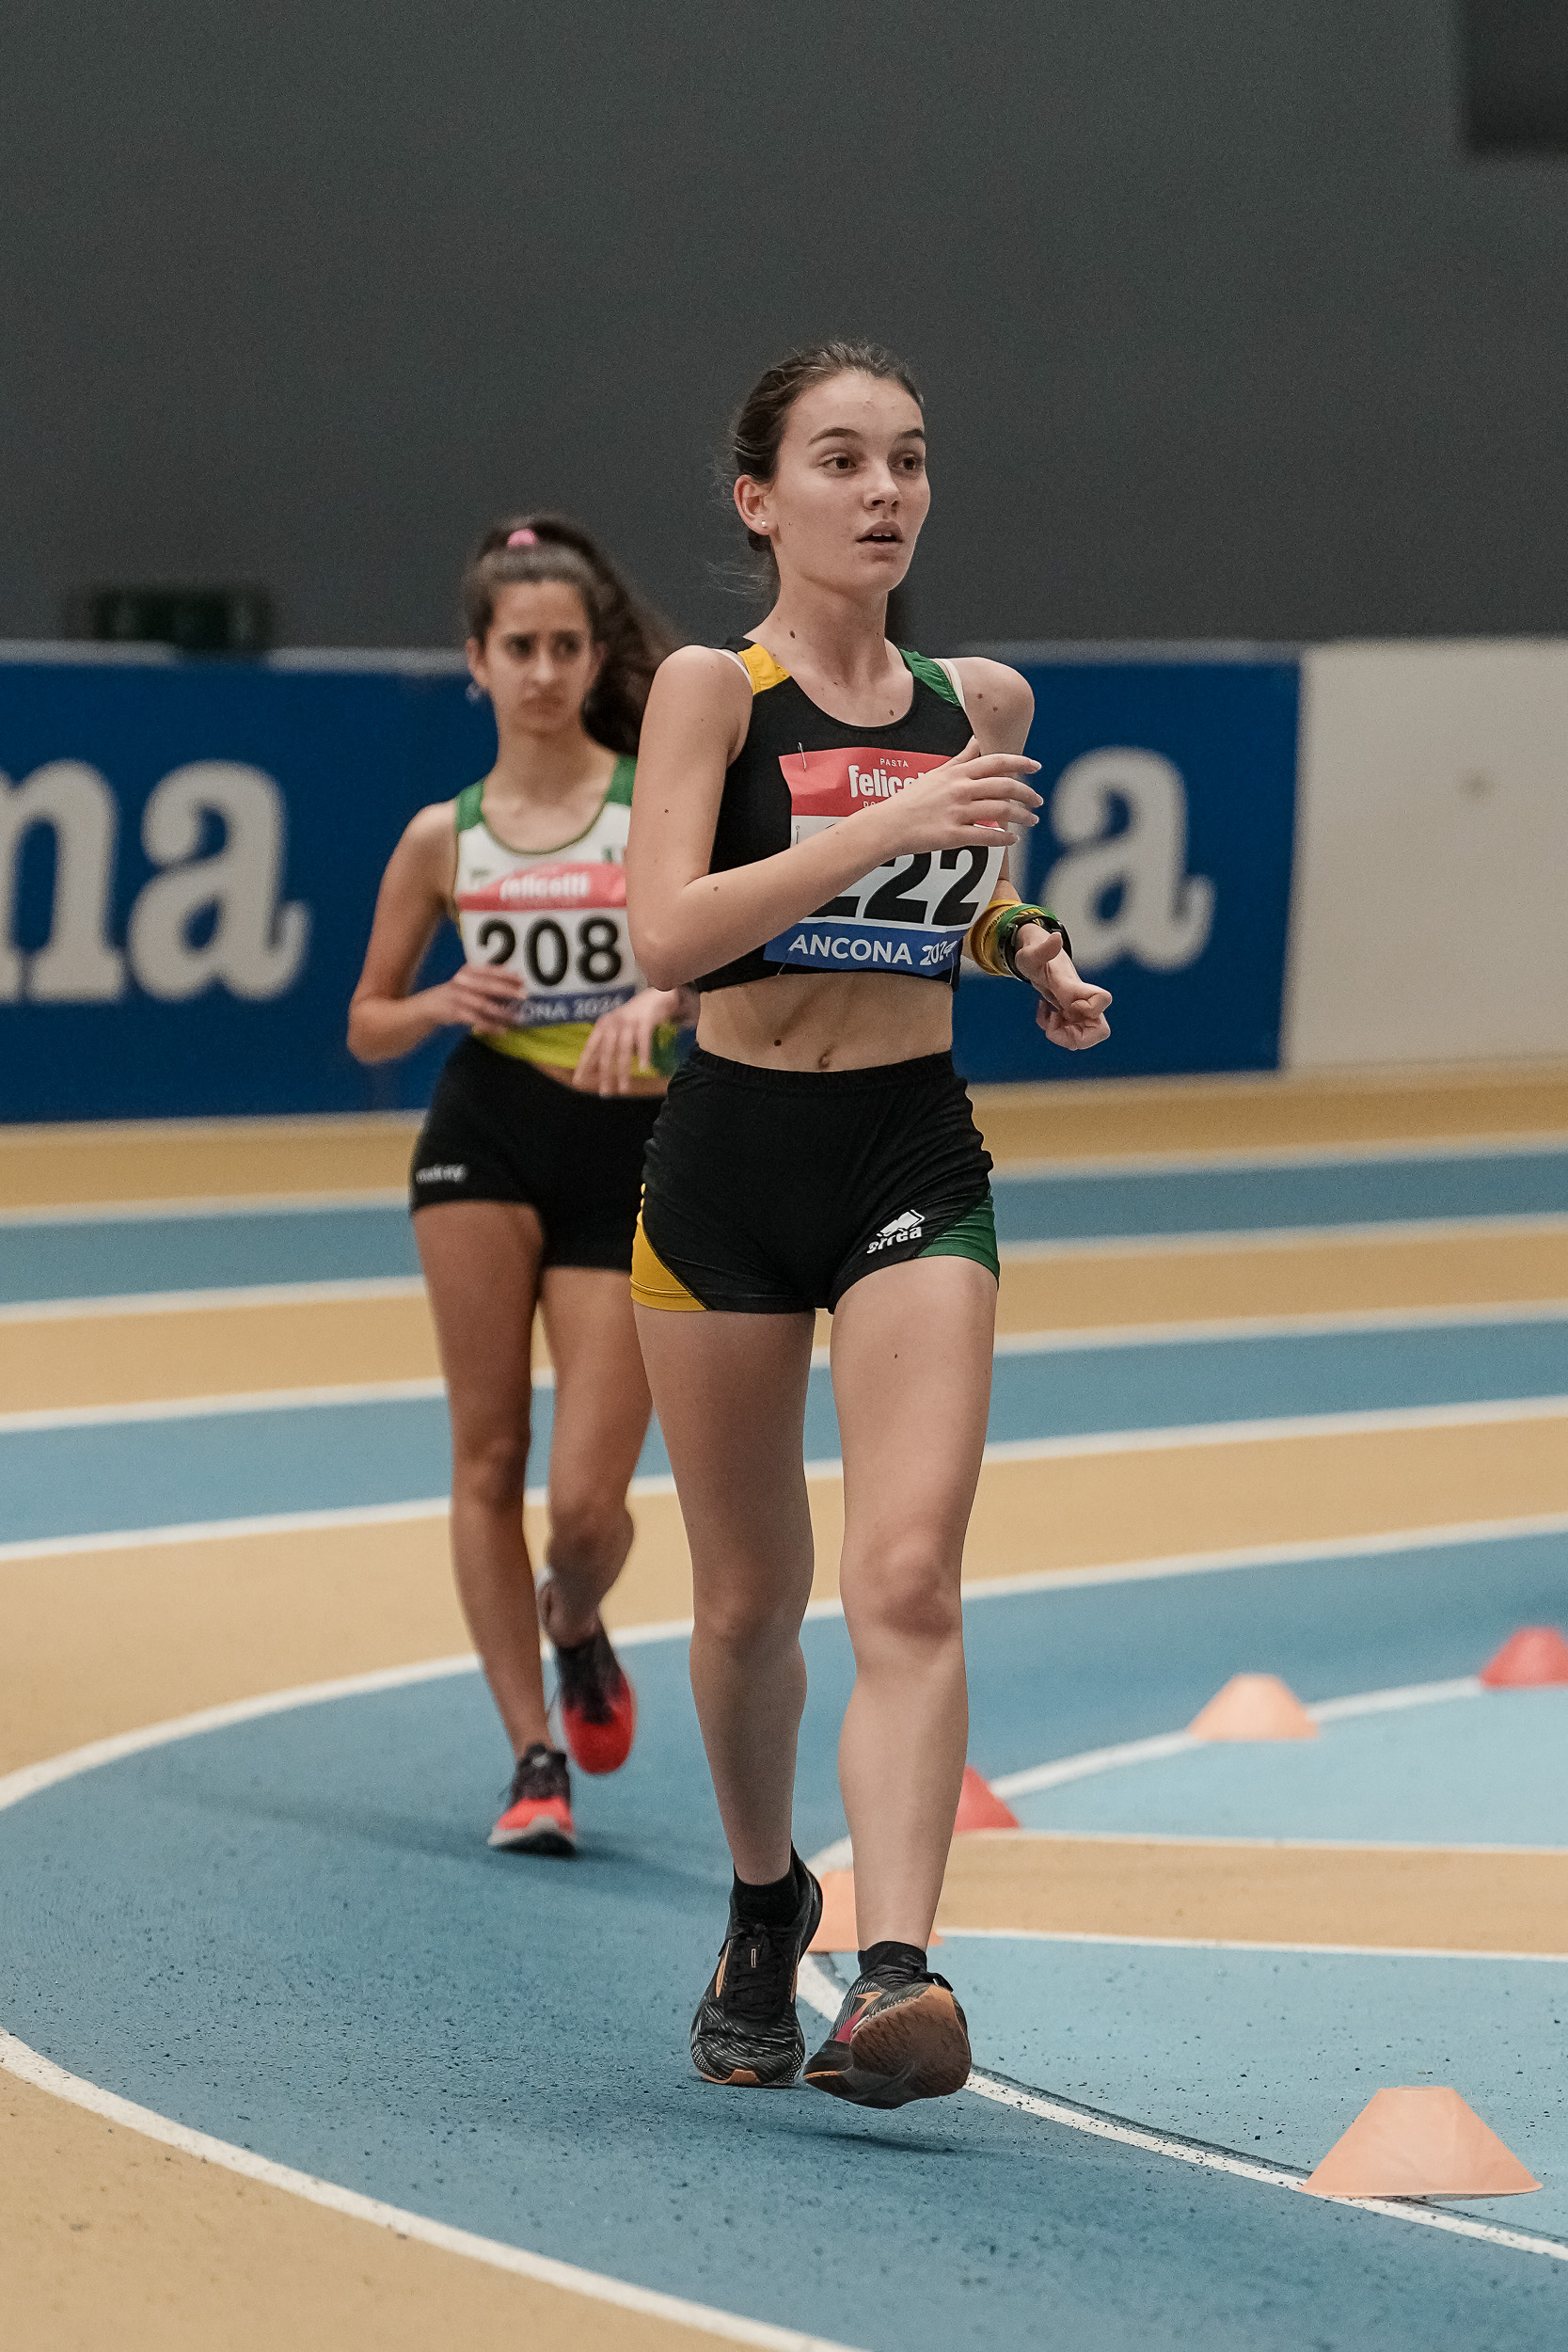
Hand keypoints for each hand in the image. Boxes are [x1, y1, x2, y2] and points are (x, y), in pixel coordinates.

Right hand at [421, 964, 525, 1032]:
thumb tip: (515, 979)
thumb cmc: (454, 994)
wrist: (427, 1007)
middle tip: (524, 995)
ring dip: (502, 1011)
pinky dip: (490, 1026)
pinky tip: (502, 1030)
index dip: (506, 974)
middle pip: (487, 985)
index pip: (488, 971)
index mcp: (467, 972)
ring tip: (517, 1017)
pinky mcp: (454, 1013)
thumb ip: (487, 980)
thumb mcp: (468, 982)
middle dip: (507, 990)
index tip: (522, 978)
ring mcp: (457, 997)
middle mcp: (462, 982)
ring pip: (483, 1005)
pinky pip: (476, 1020)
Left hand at [573, 987, 683, 1093]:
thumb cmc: (632, 1018)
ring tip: (624, 1089)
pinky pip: (643, 1041)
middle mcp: (613, 1024)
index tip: (579, 1081)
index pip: (590, 1048)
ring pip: (624, 1051)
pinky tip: (643, 1068)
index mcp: (603, 1026)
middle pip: (607, 1053)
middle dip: (605, 1075)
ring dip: (623, 1072)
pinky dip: (644, 1055)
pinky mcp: (644, 1021)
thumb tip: (595, 1069)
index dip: (584, 1064)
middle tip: (605, 1093)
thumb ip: (606, 1045)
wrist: (654, 997)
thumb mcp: (615, 1028)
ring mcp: (629, 1023)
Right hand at [868, 737, 1042, 856]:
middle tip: (1037, 801)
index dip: (1020, 762)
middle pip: (1004, 786)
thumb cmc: (909, 801)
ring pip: (1000, 811)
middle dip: (1026, 793)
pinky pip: (986, 836)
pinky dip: (1003, 838)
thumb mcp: (935, 773)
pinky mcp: (953, 834)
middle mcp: (960, 789)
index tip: (1036, 767)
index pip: (996, 762)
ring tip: (1032, 821)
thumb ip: (960, 758)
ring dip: (1021, 816)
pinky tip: (1012, 840)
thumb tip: (976, 741)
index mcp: (957, 773)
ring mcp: (957, 812)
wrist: (887, 825)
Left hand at [1013, 928, 1111, 1051]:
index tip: (1065, 1004)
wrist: (1036, 958)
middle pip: (1101, 1031)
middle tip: (1055, 1023)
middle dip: (1076, 1039)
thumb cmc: (1034, 956)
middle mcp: (1082, 1001)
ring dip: (1063, 1036)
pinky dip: (1054, 1030)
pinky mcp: (1070, 1016)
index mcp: (1075, 986)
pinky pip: (1070, 1035)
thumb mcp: (1031, 955)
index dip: (1087, 1009)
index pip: (1102, 999)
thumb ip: (1043, 950)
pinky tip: (1044, 1013)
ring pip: (1086, 1038)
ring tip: (1048, 1017)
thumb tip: (1056, 938)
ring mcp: (1078, 1010)